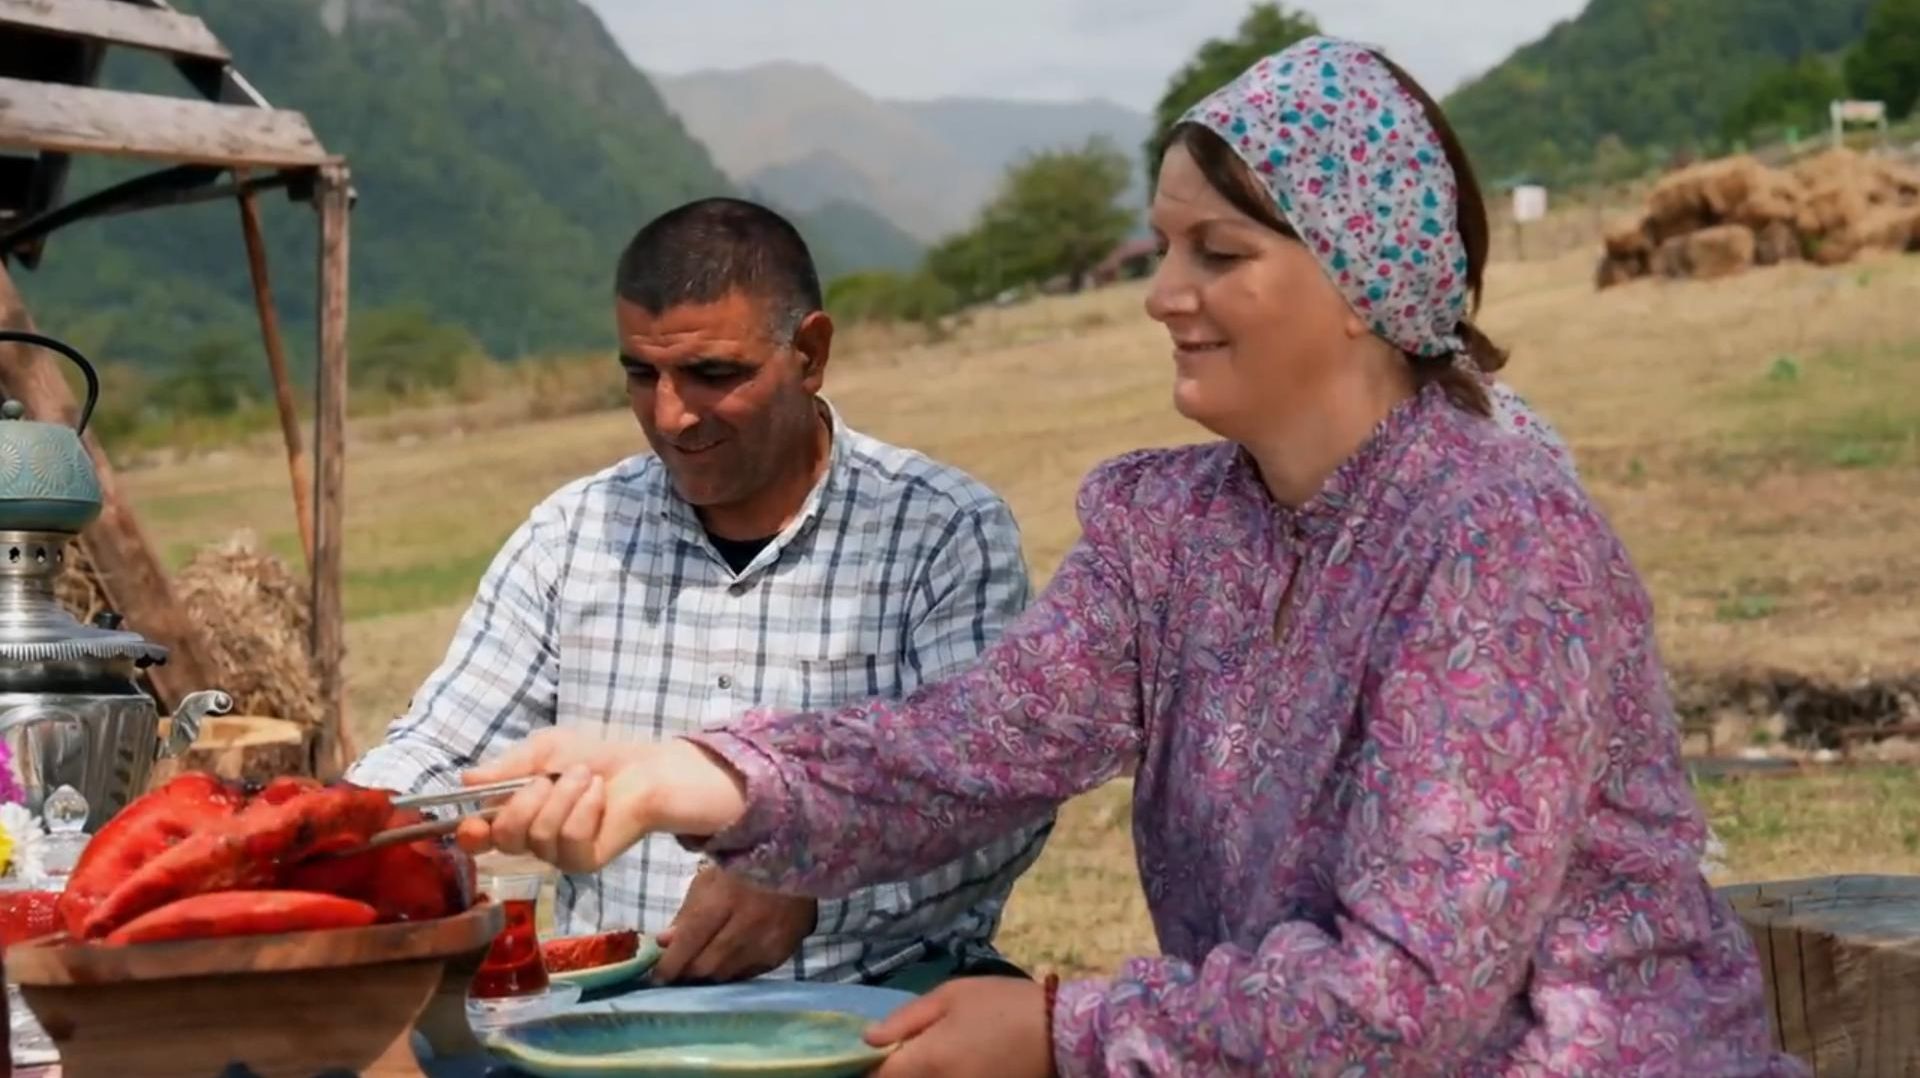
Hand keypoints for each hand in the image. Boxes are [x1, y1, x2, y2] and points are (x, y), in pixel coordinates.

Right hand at [453, 728, 749, 871]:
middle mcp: (531, 839)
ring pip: (537, 836)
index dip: (471, 834)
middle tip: (552, 777)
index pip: (479, 837)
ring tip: (584, 778)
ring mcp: (556, 854)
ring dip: (563, 796)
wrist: (642, 768)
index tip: (472, 824)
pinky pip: (568, 840)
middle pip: (504, 837)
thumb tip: (466, 779)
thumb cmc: (593, 756)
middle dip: (525, 800)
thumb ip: (506, 766)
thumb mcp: (545, 749)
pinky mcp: (583, 862)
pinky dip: (584, 810)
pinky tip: (598, 795)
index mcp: (515, 811)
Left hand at [649, 861, 816, 983]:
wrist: (800, 858)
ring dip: (710, 973)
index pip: (690, 941)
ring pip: (728, 974)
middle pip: (707, 965)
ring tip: (701, 965)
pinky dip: (735, 971)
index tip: (657, 975)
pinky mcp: (784, 951)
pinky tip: (728, 961)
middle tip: (677, 971)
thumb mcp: (710, 879)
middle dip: (687, 972)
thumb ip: (686, 913)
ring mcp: (769, 940)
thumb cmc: (746, 863)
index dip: (669, 964)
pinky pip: (750, 973)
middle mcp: (748, 923)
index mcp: (724, 897)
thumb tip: (664, 943)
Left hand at [864, 977, 1054, 1077]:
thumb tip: (869, 1039)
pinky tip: (950, 1066)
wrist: (1060, 1034)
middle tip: (900, 1054)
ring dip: (917, 1075)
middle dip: (895, 1072)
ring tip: (935, 1055)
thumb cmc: (1003, 1005)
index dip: (869, 1065)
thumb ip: (907, 1019)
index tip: (873, 1052)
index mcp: (928, 1060)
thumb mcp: (953, 995)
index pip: (879, 1076)